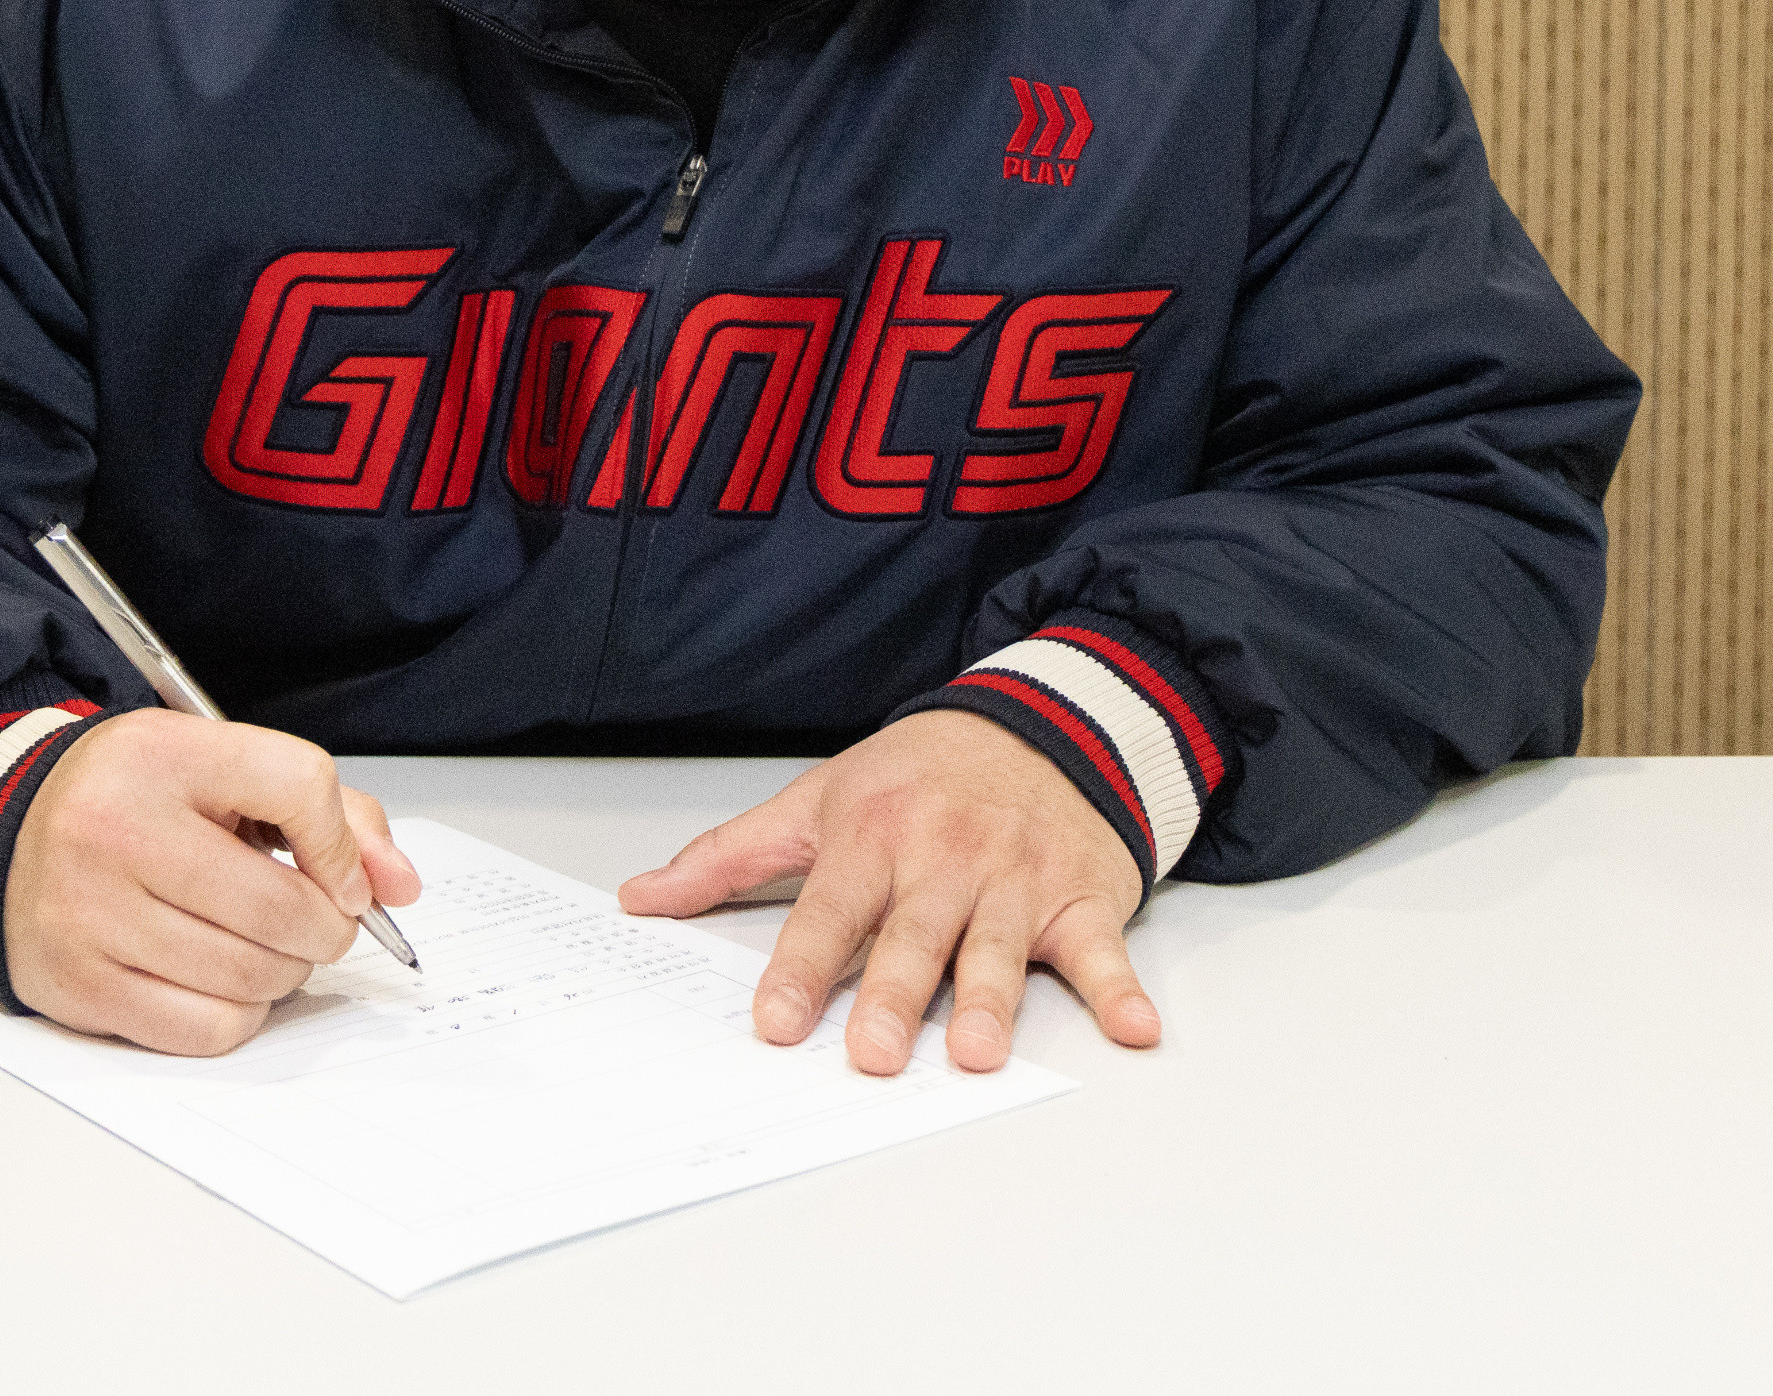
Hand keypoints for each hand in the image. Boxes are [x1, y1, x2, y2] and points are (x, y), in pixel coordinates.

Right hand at [0, 708, 421, 1054]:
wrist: (7, 837)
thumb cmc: (134, 803)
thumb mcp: (222, 771)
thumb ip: (329, 813)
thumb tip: (398, 885)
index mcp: (162, 755)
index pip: (302, 786)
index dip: (345, 846)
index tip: (345, 876)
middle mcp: (116, 829)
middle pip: (283, 905)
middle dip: (324, 928)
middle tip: (312, 923)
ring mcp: (90, 913)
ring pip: (252, 976)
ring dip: (284, 973)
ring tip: (262, 947)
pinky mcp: (78, 985)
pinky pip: (208, 1029)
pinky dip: (238, 1015)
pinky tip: (220, 980)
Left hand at [616, 710, 1157, 1076]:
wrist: (1046, 719)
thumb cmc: (924, 771)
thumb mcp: (822, 795)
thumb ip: (733, 855)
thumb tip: (640, 899)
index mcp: (874, 836)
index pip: (827, 910)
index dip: (799, 967)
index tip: (773, 1021)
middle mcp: (944, 858)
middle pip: (912, 937)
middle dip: (891, 995)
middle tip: (869, 1052)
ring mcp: (1015, 879)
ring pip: (997, 947)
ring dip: (989, 1000)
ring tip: (973, 1053)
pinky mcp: (1080, 896)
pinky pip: (1101, 949)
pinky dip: (1120, 989)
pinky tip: (1133, 1028)